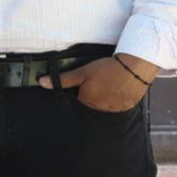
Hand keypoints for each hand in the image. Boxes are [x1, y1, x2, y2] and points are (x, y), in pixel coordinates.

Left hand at [38, 54, 155, 112]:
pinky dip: (118, 98)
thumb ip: (62, 79)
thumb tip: (41, 82)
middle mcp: (101, 109)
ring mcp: (115, 109)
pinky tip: (119, 88)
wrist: (134, 67)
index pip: (79, 100)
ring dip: (106, 97)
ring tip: (110, 83)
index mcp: (88, 102)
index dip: (82, 89)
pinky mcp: (127, 107)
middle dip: (93, 94)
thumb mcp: (82, 72)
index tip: (88, 82)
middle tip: (101, 81)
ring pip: (105, 105)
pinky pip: (118, 105)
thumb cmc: (106, 69)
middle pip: (92, 104)